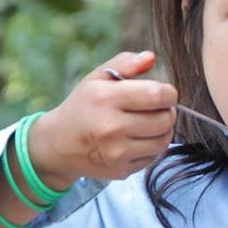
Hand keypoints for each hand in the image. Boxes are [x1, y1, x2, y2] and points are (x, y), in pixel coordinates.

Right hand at [25, 51, 178, 188]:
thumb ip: (124, 64)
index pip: (158, 95)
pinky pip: (153, 156)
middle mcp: (111, 127)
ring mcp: (117, 152)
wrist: (58, 144)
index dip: (168, 93)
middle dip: (167, 111)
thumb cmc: (83, 106)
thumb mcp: (96, 79)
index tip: (163, 93)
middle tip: (155, 109)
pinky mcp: (121, 169)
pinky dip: (151, 147)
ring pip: (164, 140)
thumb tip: (151, 57)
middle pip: (166, 119)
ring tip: (147, 123)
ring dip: (162, 130)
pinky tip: (136, 139)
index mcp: (106, 98)